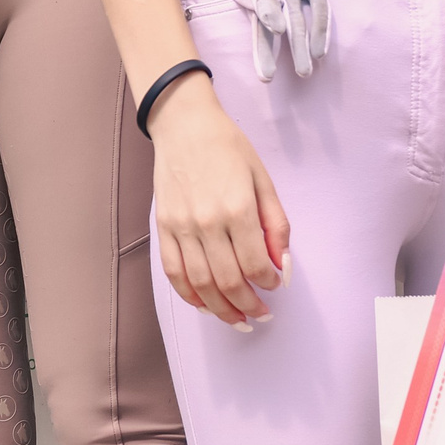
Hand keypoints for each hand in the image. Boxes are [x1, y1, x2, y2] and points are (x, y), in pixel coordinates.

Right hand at [148, 77, 289, 329]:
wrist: (184, 124)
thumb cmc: (228, 147)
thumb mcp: (263, 179)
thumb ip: (276, 224)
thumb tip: (281, 264)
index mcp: (237, 208)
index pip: (255, 264)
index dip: (269, 283)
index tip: (275, 285)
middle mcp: (208, 222)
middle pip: (228, 282)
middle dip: (248, 306)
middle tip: (261, 314)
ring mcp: (182, 226)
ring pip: (200, 284)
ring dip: (220, 310)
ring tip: (237, 319)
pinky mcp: (163, 226)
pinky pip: (173, 271)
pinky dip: (188, 295)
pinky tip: (204, 305)